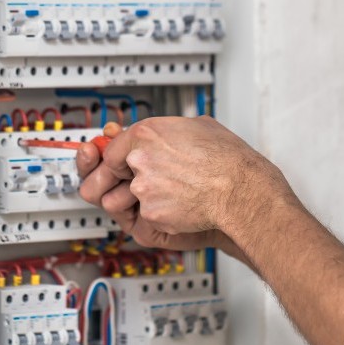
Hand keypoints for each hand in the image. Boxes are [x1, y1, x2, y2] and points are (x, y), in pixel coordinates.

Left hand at [76, 121, 248, 259]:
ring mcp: (143, 188)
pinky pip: (143, 218)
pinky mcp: (150, 214)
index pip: (109, 148)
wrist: (240, 188)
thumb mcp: (196, 126)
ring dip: (135, 201)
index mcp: (146, 133)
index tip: (116, 164)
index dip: (115, 159)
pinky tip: (179, 206)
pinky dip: (158, 216)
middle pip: (103, 176)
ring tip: (163, 196)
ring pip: (121, 201)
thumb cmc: (225, 158)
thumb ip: (165, 131)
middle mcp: (139, 158)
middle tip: (125, 184)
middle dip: (110, 182)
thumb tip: (155, 133)